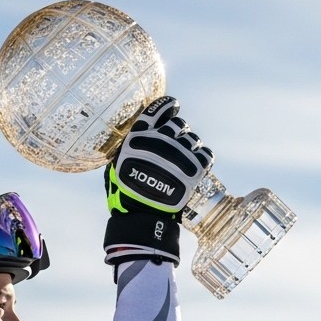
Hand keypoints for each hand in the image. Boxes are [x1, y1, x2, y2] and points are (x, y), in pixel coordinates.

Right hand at [103, 96, 213, 265]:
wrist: (143, 215)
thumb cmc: (125, 194)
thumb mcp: (114, 167)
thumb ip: (126, 150)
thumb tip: (132, 142)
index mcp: (140, 136)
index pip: (157, 109)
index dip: (168, 105)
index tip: (173, 106)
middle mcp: (162, 139)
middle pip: (179, 124)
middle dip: (178, 132)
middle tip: (175, 145)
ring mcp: (180, 152)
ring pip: (193, 139)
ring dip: (189, 147)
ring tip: (184, 160)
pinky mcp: (195, 167)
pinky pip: (206, 154)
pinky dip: (202, 158)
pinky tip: (197, 165)